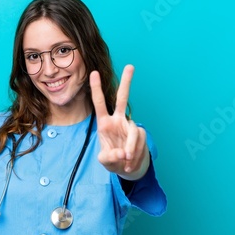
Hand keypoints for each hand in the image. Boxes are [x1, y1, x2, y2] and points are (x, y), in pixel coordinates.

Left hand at [90, 64, 149, 179]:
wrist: (127, 168)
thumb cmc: (113, 160)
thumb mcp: (105, 161)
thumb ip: (109, 158)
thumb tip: (121, 153)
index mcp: (104, 123)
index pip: (100, 103)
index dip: (96, 89)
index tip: (94, 72)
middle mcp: (118, 120)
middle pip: (122, 99)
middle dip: (127, 83)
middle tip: (131, 66)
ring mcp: (130, 126)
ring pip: (133, 132)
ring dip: (131, 148)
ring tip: (126, 161)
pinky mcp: (140, 133)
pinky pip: (139, 142)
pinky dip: (135, 153)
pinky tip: (130, 163)